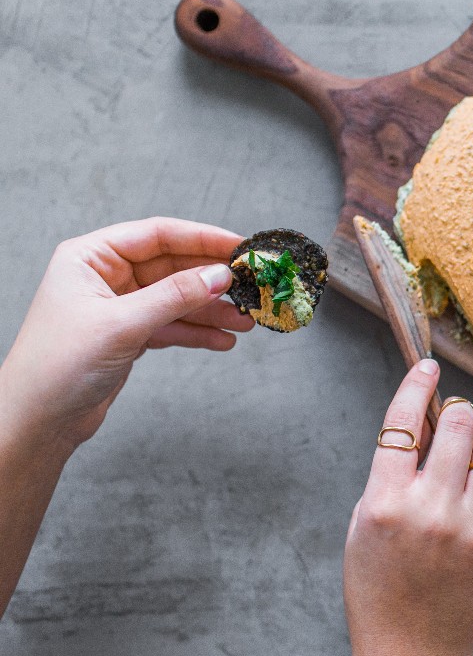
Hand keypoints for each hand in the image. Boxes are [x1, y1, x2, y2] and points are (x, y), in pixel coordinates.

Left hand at [0, 217, 251, 453]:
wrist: (37, 420)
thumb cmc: (58, 365)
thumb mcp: (122, 324)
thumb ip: (174, 296)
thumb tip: (221, 275)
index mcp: (91, 257)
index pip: (157, 235)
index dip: (202, 238)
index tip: (241, 247)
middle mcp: (105, 276)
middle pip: (173, 266)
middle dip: (212, 280)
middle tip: (251, 287)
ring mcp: (119, 306)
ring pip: (177, 298)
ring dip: (212, 310)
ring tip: (245, 322)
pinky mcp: (129, 335)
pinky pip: (173, 325)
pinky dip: (198, 332)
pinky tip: (222, 340)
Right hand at [344, 359, 472, 655]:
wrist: (412, 648)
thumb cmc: (380, 586)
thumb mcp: (363, 525)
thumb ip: (390, 476)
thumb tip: (425, 424)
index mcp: (386, 504)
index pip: (403, 424)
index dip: (417, 386)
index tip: (428, 368)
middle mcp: (432, 511)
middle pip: (461, 426)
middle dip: (458, 414)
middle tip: (454, 424)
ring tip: (468, 471)